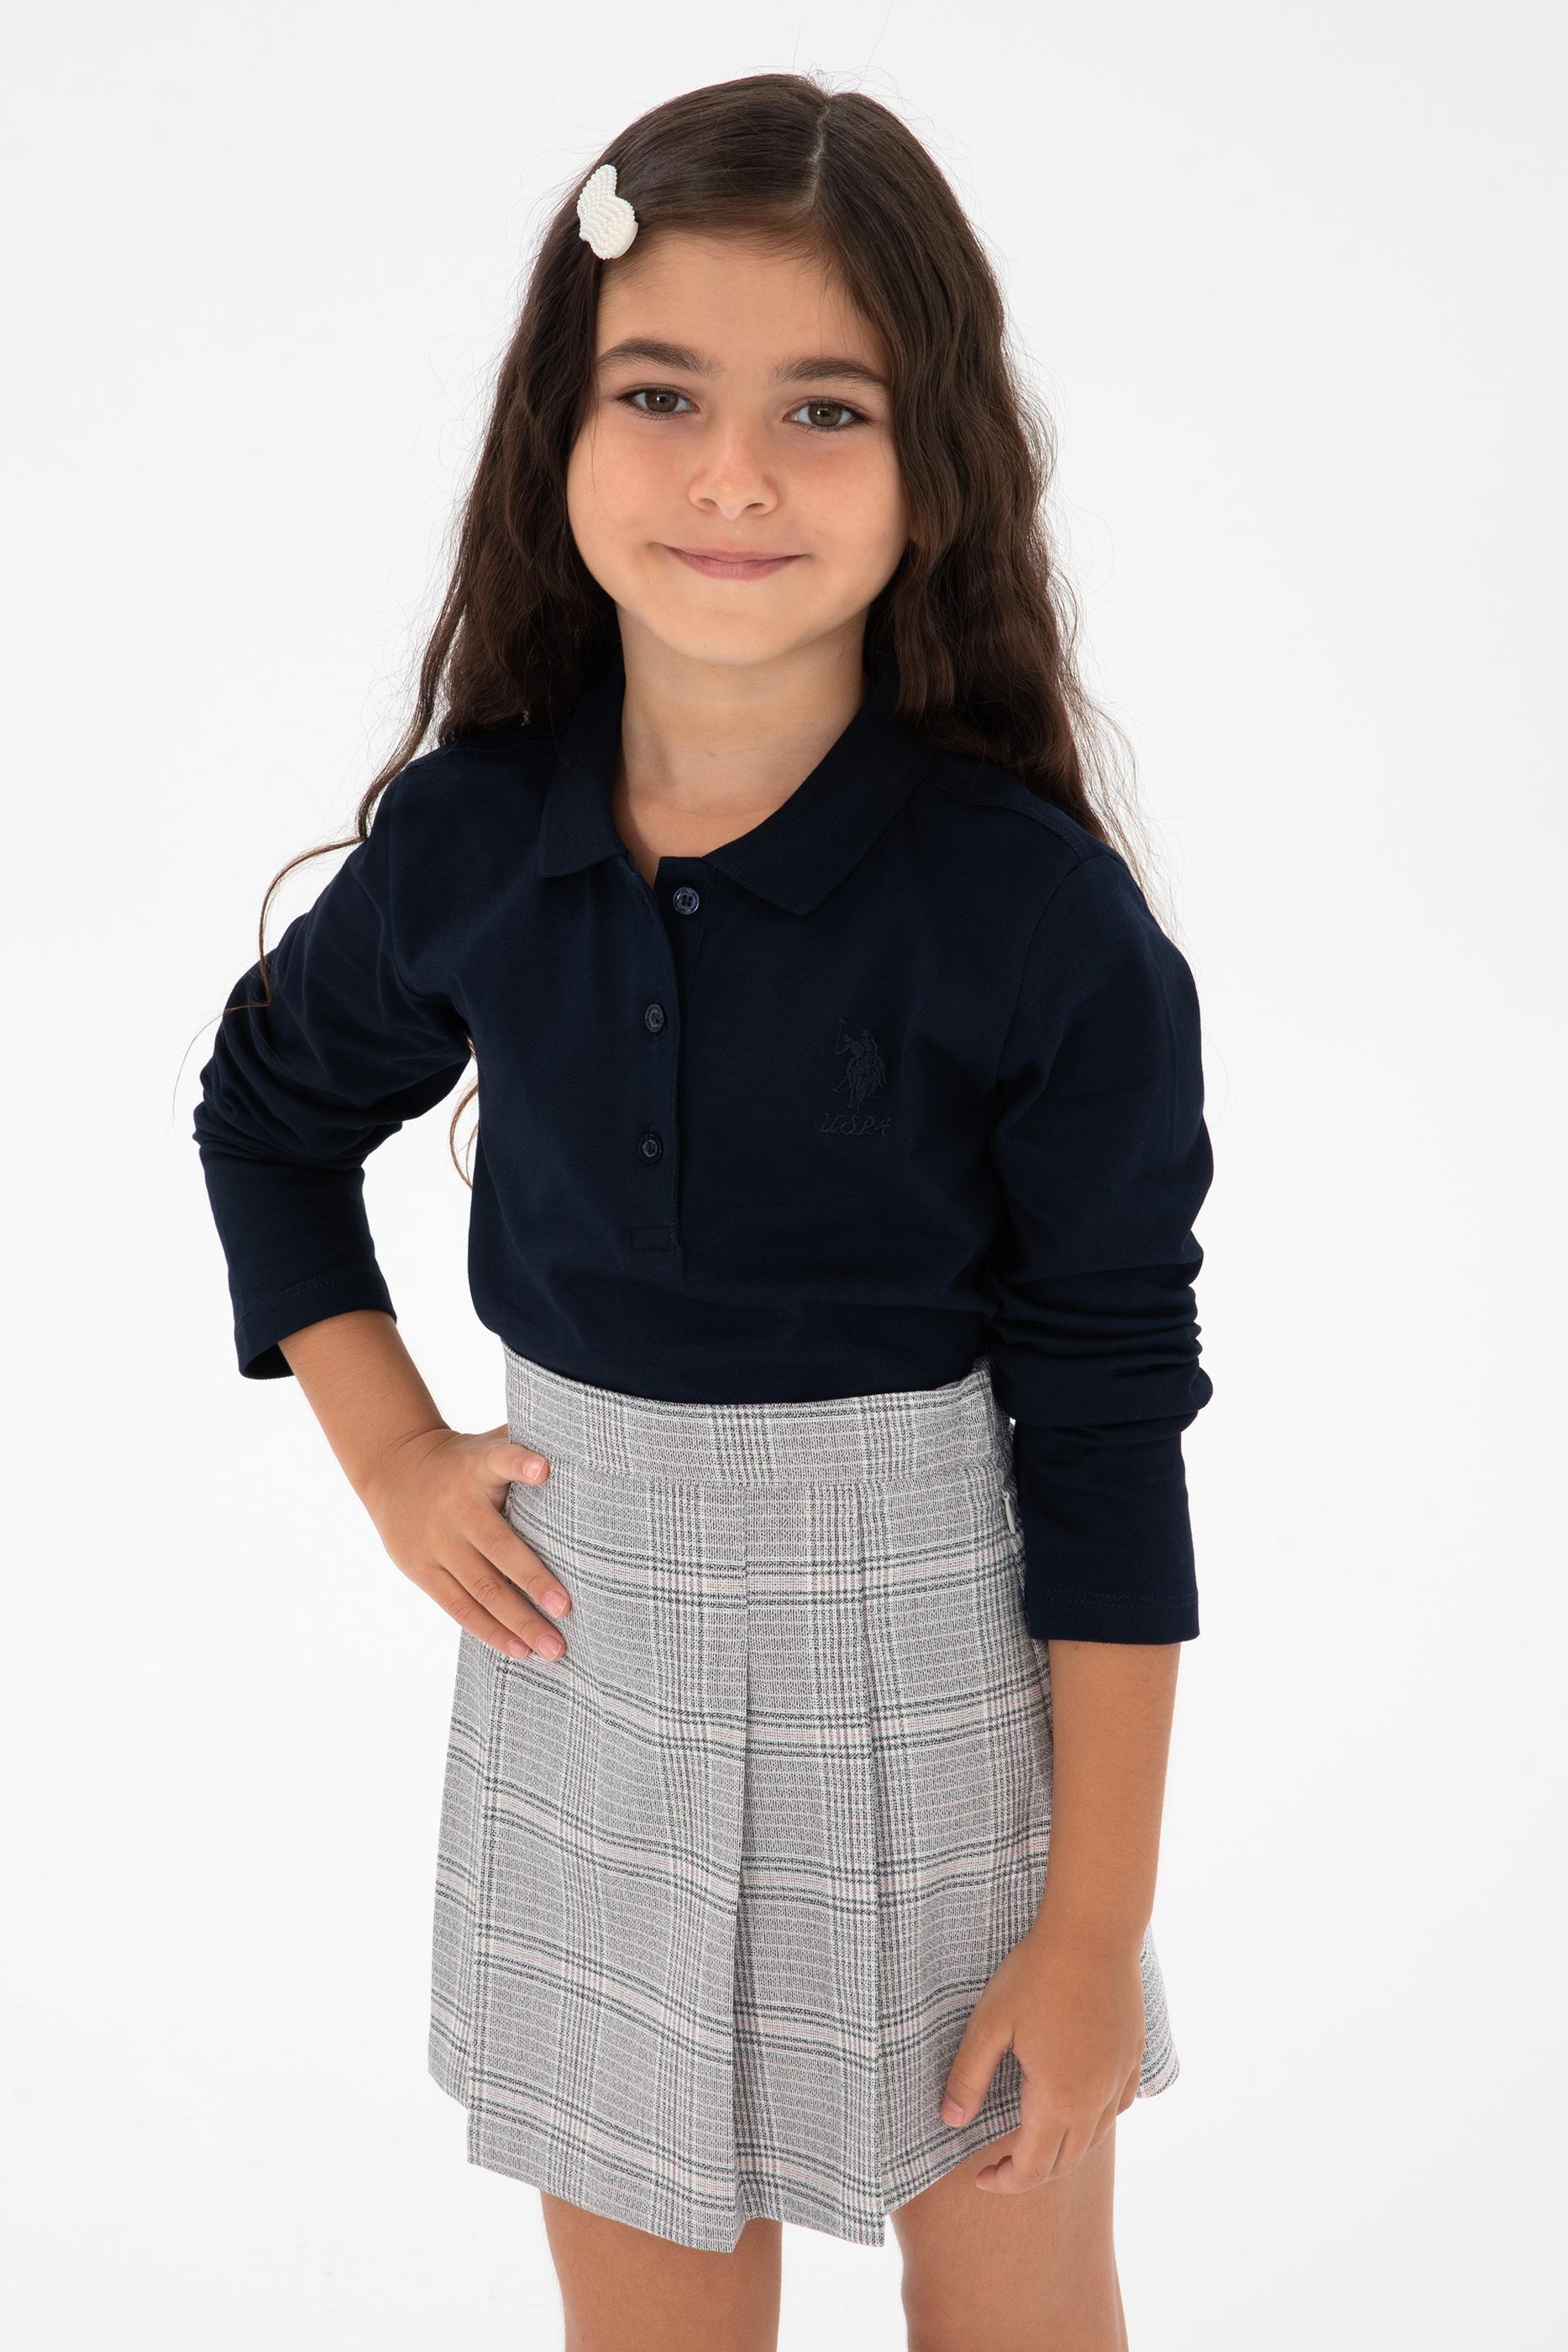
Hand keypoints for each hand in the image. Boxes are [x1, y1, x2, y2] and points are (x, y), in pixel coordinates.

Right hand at [360, 1420, 571, 1663]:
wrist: (393, 1468)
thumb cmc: (463, 1460)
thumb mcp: (487, 1443)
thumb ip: (526, 1445)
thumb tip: (583, 1439)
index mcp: (478, 1468)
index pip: (501, 1460)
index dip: (521, 1463)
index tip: (544, 1468)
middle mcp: (457, 1508)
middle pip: (500, 1549)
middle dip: (535, 1582)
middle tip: (567, 1610)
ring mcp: (437, 1543)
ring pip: (482, 1589)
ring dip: (519, 1621)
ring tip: (553, 1648)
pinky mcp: (421, 1570)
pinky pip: (459, 1607)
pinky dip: (490, 1630)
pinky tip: (518, 1649)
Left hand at [938, 1918, 1144, 2191]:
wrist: (1094, 1932)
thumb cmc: (1036, 1974)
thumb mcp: (989, 2024)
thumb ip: (968, 2078)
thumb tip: (950, 2122)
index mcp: (1058, 2099)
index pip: (1032, 2168)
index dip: (1004, 2181)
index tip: (981, 2178)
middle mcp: (1095, 2100)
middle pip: (1064, 2163)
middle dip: (1029, 2174)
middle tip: (998, 2166)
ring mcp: (1119, 2079)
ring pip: (1093, 2139)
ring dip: (1061, 2152)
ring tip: (1032, 2141)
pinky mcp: (1133, 2058)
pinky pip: (1117, 2108)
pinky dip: (1093, 2122)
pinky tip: (1077, 2107)